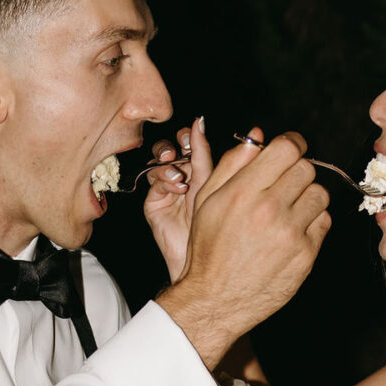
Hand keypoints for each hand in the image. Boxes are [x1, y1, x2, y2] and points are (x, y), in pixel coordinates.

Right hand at [142, 117, 215, 281]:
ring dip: (166, 163)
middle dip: (173, 146)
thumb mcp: (218, 186)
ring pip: (158, 163)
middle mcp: (182, 178)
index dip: (189, 136)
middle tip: (180, 148)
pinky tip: (176, 187)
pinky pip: (152, 183)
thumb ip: (216, 156)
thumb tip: (233, 126)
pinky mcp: (153, 204)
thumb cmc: (218, 229)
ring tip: (179, 175)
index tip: (192, 134)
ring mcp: (165, 191)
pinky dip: (163, 180)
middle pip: (170, 149)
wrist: (203, 259)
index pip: (190, 144)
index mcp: (201, 171)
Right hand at [155, 130, 329, 367]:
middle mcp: (269, 210)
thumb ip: (232, 164)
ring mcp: (290, 233)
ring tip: (289, 209)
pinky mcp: (305, 254)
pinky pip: (324, 222)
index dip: (292, 143)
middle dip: (296, 172)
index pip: (287, 148)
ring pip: (320, 194)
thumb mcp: (207, 200)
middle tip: (285, 184)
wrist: (216, 299)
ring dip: (307, 197)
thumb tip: (258, 137)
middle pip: (306, 168)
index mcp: (243, 192)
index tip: (290, 149)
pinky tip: (293, 230)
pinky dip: (312, 222)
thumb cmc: (209, 249)